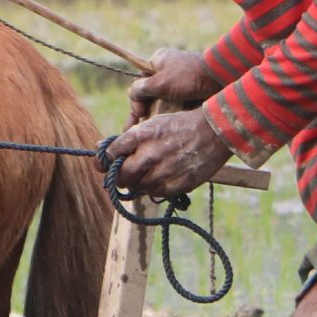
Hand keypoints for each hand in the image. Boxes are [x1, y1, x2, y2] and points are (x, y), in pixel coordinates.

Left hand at [106, 108, 231, 200]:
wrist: (215, 131)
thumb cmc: (181, 125)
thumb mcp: (153, 123)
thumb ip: (128, 138)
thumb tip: (101, 148)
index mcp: (141, 135)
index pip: (110, 154)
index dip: (103, 162)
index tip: (103, 164)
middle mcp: (150, 154)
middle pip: (120, 176)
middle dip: (118, 176)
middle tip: (123, 174)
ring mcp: (164, 171)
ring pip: (137, 187)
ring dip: (136, 183)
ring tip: (145, 174)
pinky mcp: (177, 184)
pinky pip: (155, 193)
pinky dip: (153, 188)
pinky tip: (159, 178)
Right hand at [128, 48, 217, 124]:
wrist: (220, 78)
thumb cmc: (189, 76)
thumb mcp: (160, 81)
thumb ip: (141, 89)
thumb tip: (132, 95)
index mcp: (157, 62)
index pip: (139, 82)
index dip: (136, 99)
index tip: (140, 113)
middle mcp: (166, 71)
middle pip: (148, 94)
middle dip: (141, 111)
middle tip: (134, 129)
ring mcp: (177, 83)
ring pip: (159, 101)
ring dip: (153, 115)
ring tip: (147, 132)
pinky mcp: (188, 94)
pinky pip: (172, 106)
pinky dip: (167, 115)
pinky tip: (162, 128)